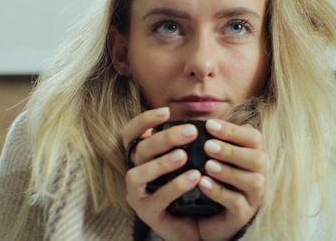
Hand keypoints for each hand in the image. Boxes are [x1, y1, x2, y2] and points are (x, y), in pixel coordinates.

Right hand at [122, 107, 202, 240]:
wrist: (194, 222)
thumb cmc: (189, 187)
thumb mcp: (188, 162)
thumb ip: (188, 143)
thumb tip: (205, 121)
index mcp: (140, 157)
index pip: (130, 133)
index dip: (144, 120)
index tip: (166, 112)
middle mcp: (134, 172)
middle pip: (140, 149)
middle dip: (165, 138)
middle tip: (191, 131)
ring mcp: (137, 193)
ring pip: (139, 173)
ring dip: (162, 162)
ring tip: (185, 156)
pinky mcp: (146, 212)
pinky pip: (158, 197)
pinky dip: (175, 185)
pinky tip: (194, 177)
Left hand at [196, 119, 266, 240]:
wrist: (207, 217)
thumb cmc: (212, 180)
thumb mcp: (213, 158)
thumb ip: (211, 141)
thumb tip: (195, 123)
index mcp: (253, 155)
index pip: (253, 138)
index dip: (233, 130)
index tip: (209, 125)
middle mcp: (259, 174)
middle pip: (258, 158)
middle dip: (232, 150)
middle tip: (208, 146)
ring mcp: (253, 196)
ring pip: (253, 181)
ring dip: (229, 171)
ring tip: (207, 165)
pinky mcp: (243, 215)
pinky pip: (237, 203)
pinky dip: (220, 192)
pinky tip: (203, 184)